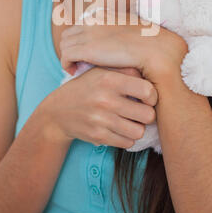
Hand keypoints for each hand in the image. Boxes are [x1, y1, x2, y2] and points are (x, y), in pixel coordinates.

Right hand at [40, 66, 157, 148]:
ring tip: (131, 120)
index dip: (152, 96)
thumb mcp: (101, 71)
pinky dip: (127, 137)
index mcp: (109, 79)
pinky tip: (120, 128)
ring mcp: (101, 119)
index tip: (147, 97)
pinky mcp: (98, 136)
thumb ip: (126, 70)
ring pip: (139, 131)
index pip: (147, 91)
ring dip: (137, 127)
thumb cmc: (87, 87)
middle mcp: (105, 99)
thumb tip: (153, 75)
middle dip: (147, 114)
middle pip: (148, 115)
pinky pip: (127, 142)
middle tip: (140, 110)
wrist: (58, 111)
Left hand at [59, 9, 188, 88]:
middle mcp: (93, 22)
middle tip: (77, 63)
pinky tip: (74, 71)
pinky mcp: (86, 49)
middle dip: (70, 48)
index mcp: (103, 15)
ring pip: (64, 44)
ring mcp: (88, 34)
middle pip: (68, 34)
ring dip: (68, 57)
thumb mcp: (134, 31)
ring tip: (76, 68)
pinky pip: (65, 56)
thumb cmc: (150, 44)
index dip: (79, 40)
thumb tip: (120, 40)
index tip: (84, 54)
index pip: (80, 25)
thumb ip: (121, 32)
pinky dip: (66, 64)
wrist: (156, 50)